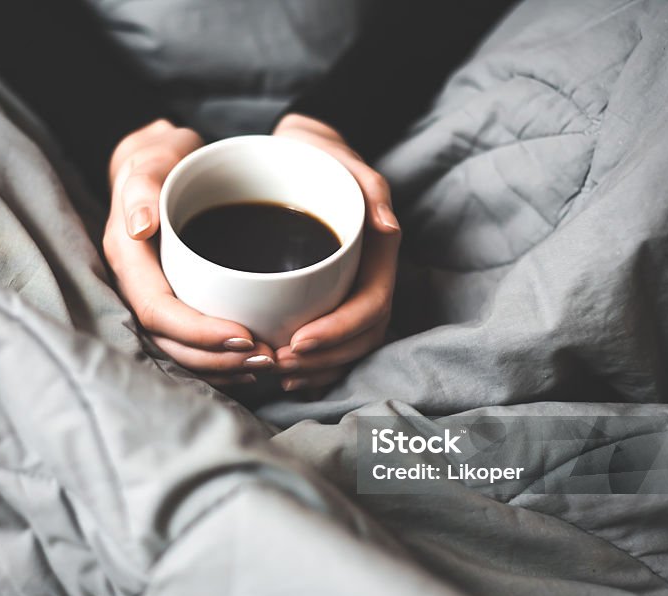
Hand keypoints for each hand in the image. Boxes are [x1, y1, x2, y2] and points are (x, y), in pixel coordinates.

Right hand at [102, 120, 277, 386]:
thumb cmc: (160, 160)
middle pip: (170, 342)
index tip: (245, 337)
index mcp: (128, 259)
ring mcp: (154, 299)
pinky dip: (222, 359)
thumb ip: (142, 187)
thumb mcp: (151, 160)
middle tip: (269, 358)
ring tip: (269, 364)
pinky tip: (253, 363)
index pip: (157, 311)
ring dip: (223, 367)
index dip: (198, 332)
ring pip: (181, 350)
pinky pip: (192, 344)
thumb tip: (140, 227)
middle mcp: (136, 287)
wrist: (164, 165)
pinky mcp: (174, 304)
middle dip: (218, 359)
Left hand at [271, 113, 400, 392]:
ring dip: (317, 369)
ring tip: (278, 374)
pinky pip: (330, 343)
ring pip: (348, 347)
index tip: (298, 341)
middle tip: (280, 363)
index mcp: (378, 251)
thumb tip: (389, 226)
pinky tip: (283, 373)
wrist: (297, 151)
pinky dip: (311, 365)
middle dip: (325, 359)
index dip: (339, 331)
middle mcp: (368, 277)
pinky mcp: (328, 297)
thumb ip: (369, 185)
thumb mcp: (338, 155)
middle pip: (362, 336)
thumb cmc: (318, 152)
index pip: (371, 305)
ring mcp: (351, 290)